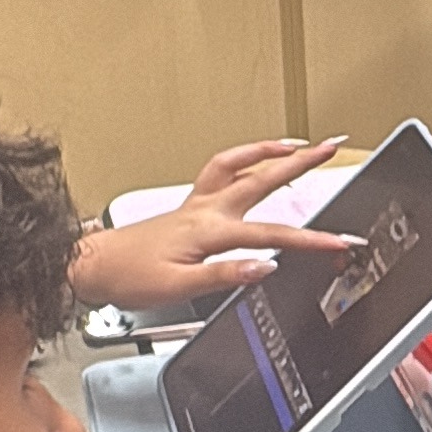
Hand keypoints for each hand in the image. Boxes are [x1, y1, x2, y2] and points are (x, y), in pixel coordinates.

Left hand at [67, 138, 364, 319]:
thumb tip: (265, 267)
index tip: (339, 242)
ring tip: (299, 143)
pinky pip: (221, 171)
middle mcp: (206, 210)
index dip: (310, 239)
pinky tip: (256, 160)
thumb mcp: (179, 287)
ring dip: (270, 150)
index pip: (271, 235)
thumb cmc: (129, 277)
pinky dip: (244, 159)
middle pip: (262, 179)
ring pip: (239, 164)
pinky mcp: (189, 205)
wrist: (93, 266)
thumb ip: (225, 276)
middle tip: (331, 146)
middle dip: (301, 162)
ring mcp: (197, 203)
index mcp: (208, 232)